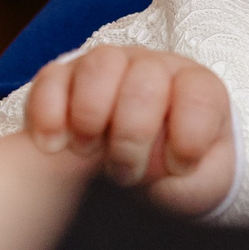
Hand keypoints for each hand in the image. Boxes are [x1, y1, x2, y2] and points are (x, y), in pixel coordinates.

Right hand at [21, 46, 234, 217]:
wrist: (139, 173)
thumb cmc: (174, 175)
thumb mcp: (196, 183)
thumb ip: (186, 177)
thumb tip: (151, 171)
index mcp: (197, 87)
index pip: (199, 96)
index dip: (187, 139)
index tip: (176, 168)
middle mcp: (154, 67)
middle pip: (144, 83)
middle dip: (132, 138)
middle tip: (125, 172)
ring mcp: (109, 66)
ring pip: (99, 66)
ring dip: (91, 117)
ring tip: (89, 152)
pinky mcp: (65, 77)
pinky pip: (51, 78)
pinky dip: (49, 114)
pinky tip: (55, 146)